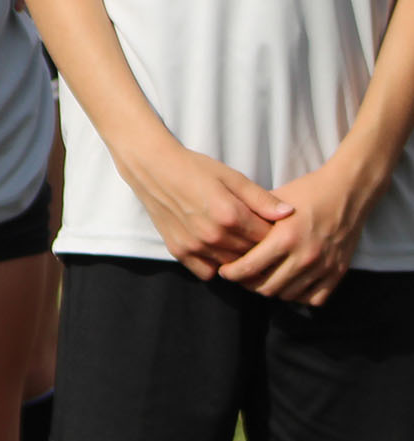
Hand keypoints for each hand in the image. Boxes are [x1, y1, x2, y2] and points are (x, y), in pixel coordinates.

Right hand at [118, 135, 291, 279]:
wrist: (152, 167)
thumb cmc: (194, 167)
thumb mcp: (231, 176)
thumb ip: (260, 198)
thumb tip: (289, 213)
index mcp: (229, 215)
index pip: (267, 238)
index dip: (276, 234)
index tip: (277, 229)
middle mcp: (212, 235)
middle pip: (251, 254)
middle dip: (260, 248)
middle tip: (261, 238)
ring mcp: (194, 246)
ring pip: (232, 266)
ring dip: (240, 259)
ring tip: (242, 244)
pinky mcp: (179, 251)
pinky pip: (207, 272)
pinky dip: (216, 265)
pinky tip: (218, 250)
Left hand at [220, 160, 368, 304]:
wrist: (348, 192)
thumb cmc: (307, 192)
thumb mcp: (274, 201)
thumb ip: (252, 217)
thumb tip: (227, 232)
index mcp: (285, 238)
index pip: (249, 268)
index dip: (232, 273)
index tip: (225, 270)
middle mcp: (305, 256)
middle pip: (267, 287)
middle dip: (248, 284)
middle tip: (241, 276)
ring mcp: (323, 267)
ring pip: (288, 295)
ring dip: (272, 290)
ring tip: (262, 279)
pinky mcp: (338, 272)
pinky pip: (314, 299)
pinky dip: (298, 296)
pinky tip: (289, 284)